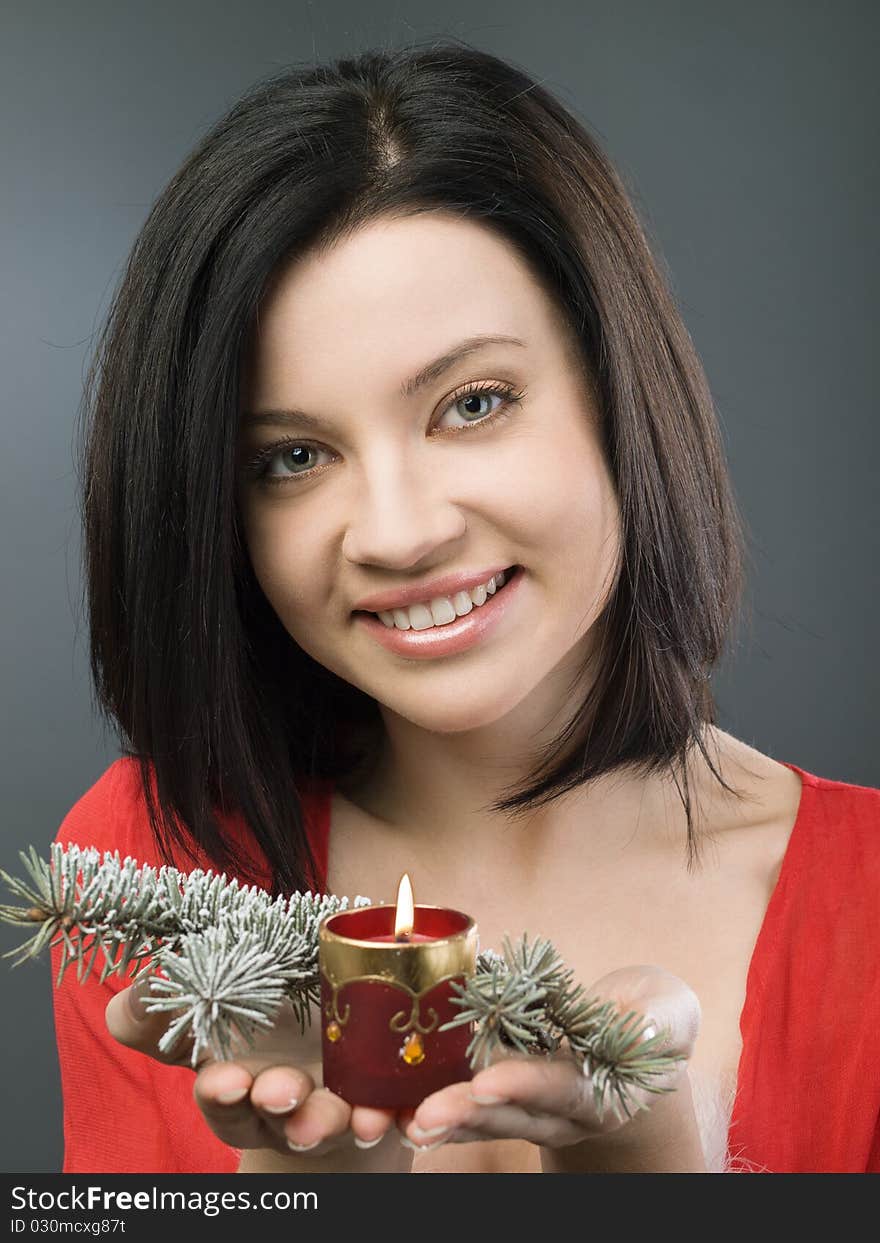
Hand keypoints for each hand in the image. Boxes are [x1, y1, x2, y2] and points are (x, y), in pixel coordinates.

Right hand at [105, 980, 405, 1166]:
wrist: (335, 1030)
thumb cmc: (259, 1015)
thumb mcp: (213, 1006)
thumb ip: (168, 1004)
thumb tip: (135, 991)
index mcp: (237, 1084)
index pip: (220, 1099)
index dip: (219, 1092)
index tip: (223, 1079)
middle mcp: (282, 1107)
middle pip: (278, 1118)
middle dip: (280, 1105)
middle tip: (282, 1090)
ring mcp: (332, 1108)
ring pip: (331, 1123)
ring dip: (335, 1119)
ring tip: (346, 1113)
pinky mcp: (377, 1103)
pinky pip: (386, 1117)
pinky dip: (388, 1116)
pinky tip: (390, 1110)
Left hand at [400, 965, 705, 1171]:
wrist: (636, 1028)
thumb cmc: (655, 1016)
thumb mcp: (669, 1012)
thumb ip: (659, 1022)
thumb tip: (645, 1026)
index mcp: (603, 1091)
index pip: (561, 1091)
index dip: (524, 1086)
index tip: (486, 1082)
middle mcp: (560, 1110)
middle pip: (510, 1115)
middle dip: (465, 1114)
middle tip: (422, 1115)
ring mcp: (529, 1105)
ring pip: (481, 1116)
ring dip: (439, 1117)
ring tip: (398, 1119)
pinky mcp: (504, 1085)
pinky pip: (466, 1098)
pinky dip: (432, 1098)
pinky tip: (396, 1102)